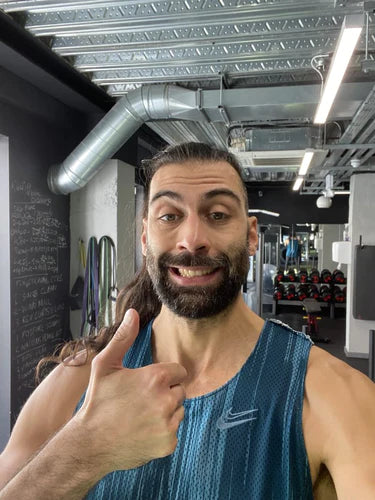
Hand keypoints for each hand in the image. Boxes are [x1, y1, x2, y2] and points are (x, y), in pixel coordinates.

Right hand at [75, 309, 186, 473]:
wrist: (90, 443)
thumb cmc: (98, 401)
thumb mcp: (105, 365)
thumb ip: (123, 338)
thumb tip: (133, 312)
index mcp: (155, 378)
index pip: (179, 371)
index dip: (165, 376)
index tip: (149, 384)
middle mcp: (166, 400)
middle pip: (180, 391)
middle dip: (166, 394)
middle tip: (142, 401)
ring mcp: (168, 423)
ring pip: (178, 411)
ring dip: (166, 413)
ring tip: (141, 416)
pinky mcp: (168, 443)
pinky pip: (174, 431)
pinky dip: (162, 432)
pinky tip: (143, 431)